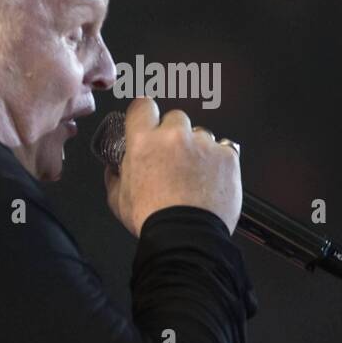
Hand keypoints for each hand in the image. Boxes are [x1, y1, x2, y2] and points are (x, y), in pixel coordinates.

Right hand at [104, 96, 241, 236]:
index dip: (144, 113)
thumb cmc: (150, 219)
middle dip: (173, 134)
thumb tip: (114, 168)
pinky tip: (210, 180)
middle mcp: (174, 136)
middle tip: (171, 157)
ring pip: (201, 134)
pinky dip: (217, 161)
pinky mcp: (227, 156)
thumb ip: (114, 176)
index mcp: (143, 142)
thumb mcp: (117, 199)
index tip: (146, 122)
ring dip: (196, 148)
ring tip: (193, 174)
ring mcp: (204, 145)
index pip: (142, 106)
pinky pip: (223, 149)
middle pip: (175, 118)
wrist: (185, 236)